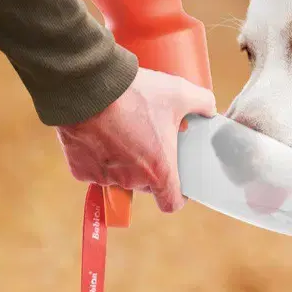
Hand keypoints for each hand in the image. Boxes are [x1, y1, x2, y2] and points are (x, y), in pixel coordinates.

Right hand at [56, 68, 215, 211]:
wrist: (89, 88)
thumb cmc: (137, 94)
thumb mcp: (180, 92)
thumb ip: (203, 103)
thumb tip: (210, 109)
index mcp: (159, 170)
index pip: (171, 203)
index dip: (177, 195)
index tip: (177, 181)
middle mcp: (132, 180)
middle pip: (146, 184)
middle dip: (150, 167)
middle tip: (150, 139)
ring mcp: (104, 177)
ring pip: (119, 175)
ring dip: (124, 161)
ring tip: (125, 131)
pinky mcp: (81, 170)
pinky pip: (94, 169)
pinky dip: (98, 157)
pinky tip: (101, 134)